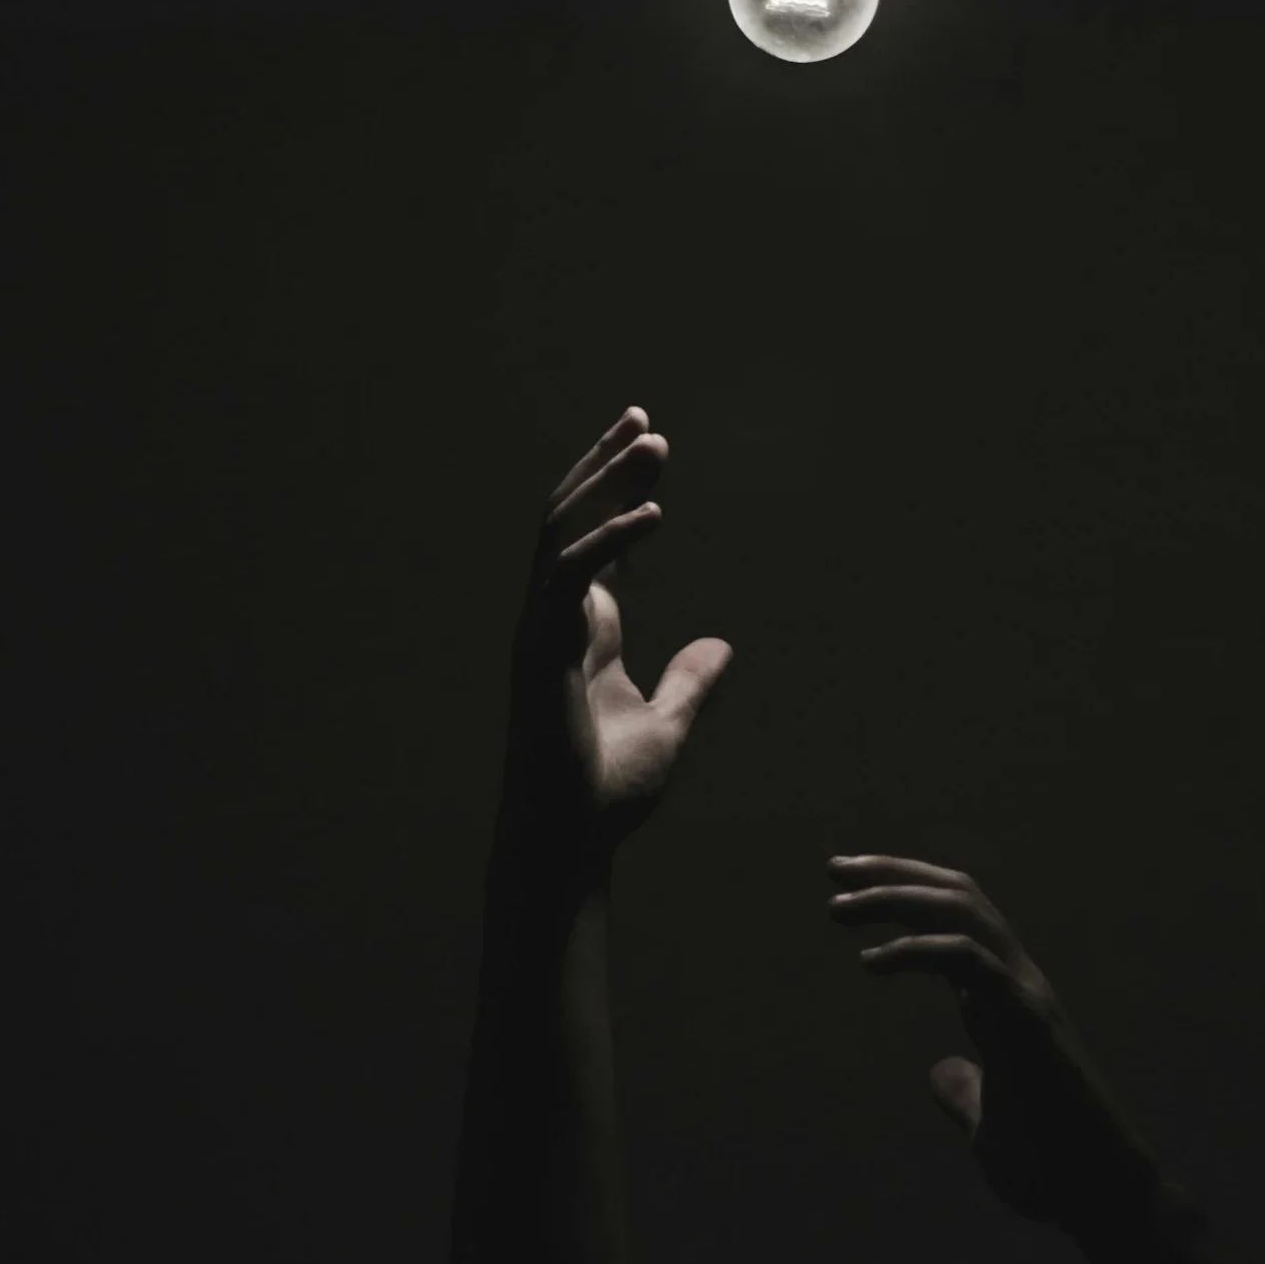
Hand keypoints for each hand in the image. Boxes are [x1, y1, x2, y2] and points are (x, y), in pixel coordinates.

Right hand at [505, 406, 732, 864]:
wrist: (570, 844)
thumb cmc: (606, 793)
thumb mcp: (669, 725)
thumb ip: (692, 683)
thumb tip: (723, 647)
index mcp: (580, 630)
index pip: (594, 540)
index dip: (619, 492)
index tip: (652, 450)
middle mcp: (553, 620)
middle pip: (570, 520)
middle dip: (605, 466)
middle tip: (644, 419)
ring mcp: (541, 632)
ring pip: (560, 533)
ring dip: (604, 483)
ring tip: (650, 442)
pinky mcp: (540, 652)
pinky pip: (567, 579)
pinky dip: (607, 542)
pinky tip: (651, 514)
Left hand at [827, 854, 1164, 1237]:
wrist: (1102, 1199)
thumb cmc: (1052, 1166)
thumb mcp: (988, 1126)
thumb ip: (965, 1094)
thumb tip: (940, 1075)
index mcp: (1003, 997)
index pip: (956, 917)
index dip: (905, 891)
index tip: (848, 885)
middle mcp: (1016, 981)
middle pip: (957, 895)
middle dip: (893, 874)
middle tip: (833, 870)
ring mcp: (1024, 996)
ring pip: (963, 912)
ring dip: (897, 898)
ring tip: (840, 905)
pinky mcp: (1026, 1021)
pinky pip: (969, 961)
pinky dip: (917, 949)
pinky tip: (871, 962)